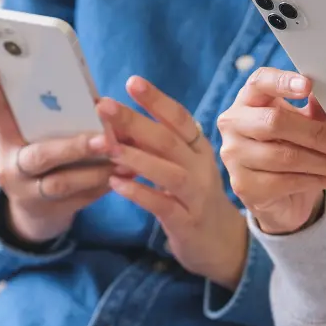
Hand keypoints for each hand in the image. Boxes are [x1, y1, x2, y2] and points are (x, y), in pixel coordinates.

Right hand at [0, 57, 122, 243]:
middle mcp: (10, 168)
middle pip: (40, 156)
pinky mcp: (51, 212)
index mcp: (4, 142)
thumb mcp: (29, 140)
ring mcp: (28, 194)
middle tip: (105, 139)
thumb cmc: (37, 159)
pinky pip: (80, 199)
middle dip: (74, 147)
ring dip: (97, 170)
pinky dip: (103, 184)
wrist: (31, 214)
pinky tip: (125, 173)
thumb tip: (90, 97)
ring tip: (124, 157)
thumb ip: (45, 121)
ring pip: (63, 183)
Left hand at [92, 76, 246, 289]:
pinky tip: (115, 184)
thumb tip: (115, 122)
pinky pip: (164, 205)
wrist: (222, 243)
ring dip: (135, 157)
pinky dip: (140, 193)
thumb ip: (155, 146)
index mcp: (199, 148)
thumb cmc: (192, 197)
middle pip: (168, 140)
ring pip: (168, 172)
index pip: (180, 118)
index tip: (132, 82)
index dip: (157, 100)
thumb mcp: (180, 166)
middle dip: (134, 121)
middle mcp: (201, 168)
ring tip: (104, 146)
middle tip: (103, 106)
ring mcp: (197, 196)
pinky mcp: (188, 223)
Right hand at [217, 67, 325, 234]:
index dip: (282, 82)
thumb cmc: (291, 147)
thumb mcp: (305, 123)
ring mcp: (234, 156)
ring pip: (284, 156)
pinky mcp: (244, 185)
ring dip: (325, 163)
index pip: (260, 82)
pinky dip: (319, 180)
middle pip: (274, 122)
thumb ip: (317, 110)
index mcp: (249, 99)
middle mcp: (233, 123)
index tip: (308, 86)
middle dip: (317, 134)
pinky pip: (286, 182)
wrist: (278, 193)